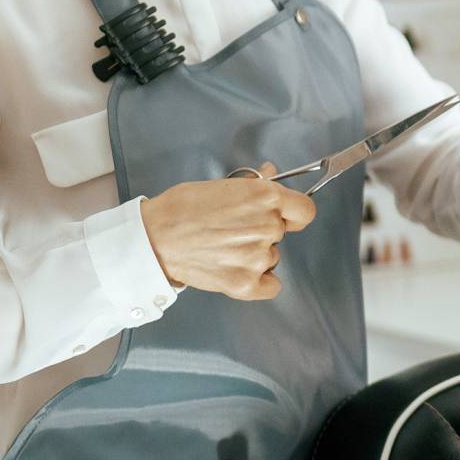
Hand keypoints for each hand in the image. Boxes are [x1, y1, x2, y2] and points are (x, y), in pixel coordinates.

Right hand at [141, 171, 315, 299]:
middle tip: (232, 231)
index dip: (293, 214)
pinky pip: (271, 286)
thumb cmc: (182, 208)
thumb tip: (272, 172)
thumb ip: (254, 184)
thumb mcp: (221, 185)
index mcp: (265, 197)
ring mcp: (258, 257)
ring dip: (255, 256)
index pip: (305, 211)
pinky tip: (237, 271)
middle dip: (262, 231)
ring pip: (272, 258)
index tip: (283, 216)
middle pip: (281, 233)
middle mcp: (267, 226)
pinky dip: (259, 282)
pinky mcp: (246, 284)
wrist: (153, 238)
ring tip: (222, 249)